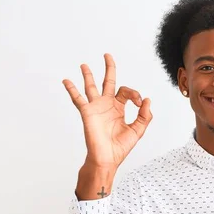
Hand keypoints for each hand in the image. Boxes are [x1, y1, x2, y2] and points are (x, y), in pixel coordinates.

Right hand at [62, 53, 152, 168]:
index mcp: (119, 109)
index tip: (138, 102)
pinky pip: (78, 99)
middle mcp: (107, 105)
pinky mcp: (87, 112)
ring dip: (88, 75)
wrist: (107, 158)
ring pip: (91, 87)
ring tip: (84, 64)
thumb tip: (147, 100)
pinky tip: (66, 81)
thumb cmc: (120, 147)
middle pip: (108, 82)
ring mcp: (96, 108)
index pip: (126, 92)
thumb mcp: (138, 130)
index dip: (134, 93)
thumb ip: (144, 116)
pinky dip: (72, 90)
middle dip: (109, 69)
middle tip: (107, 55)